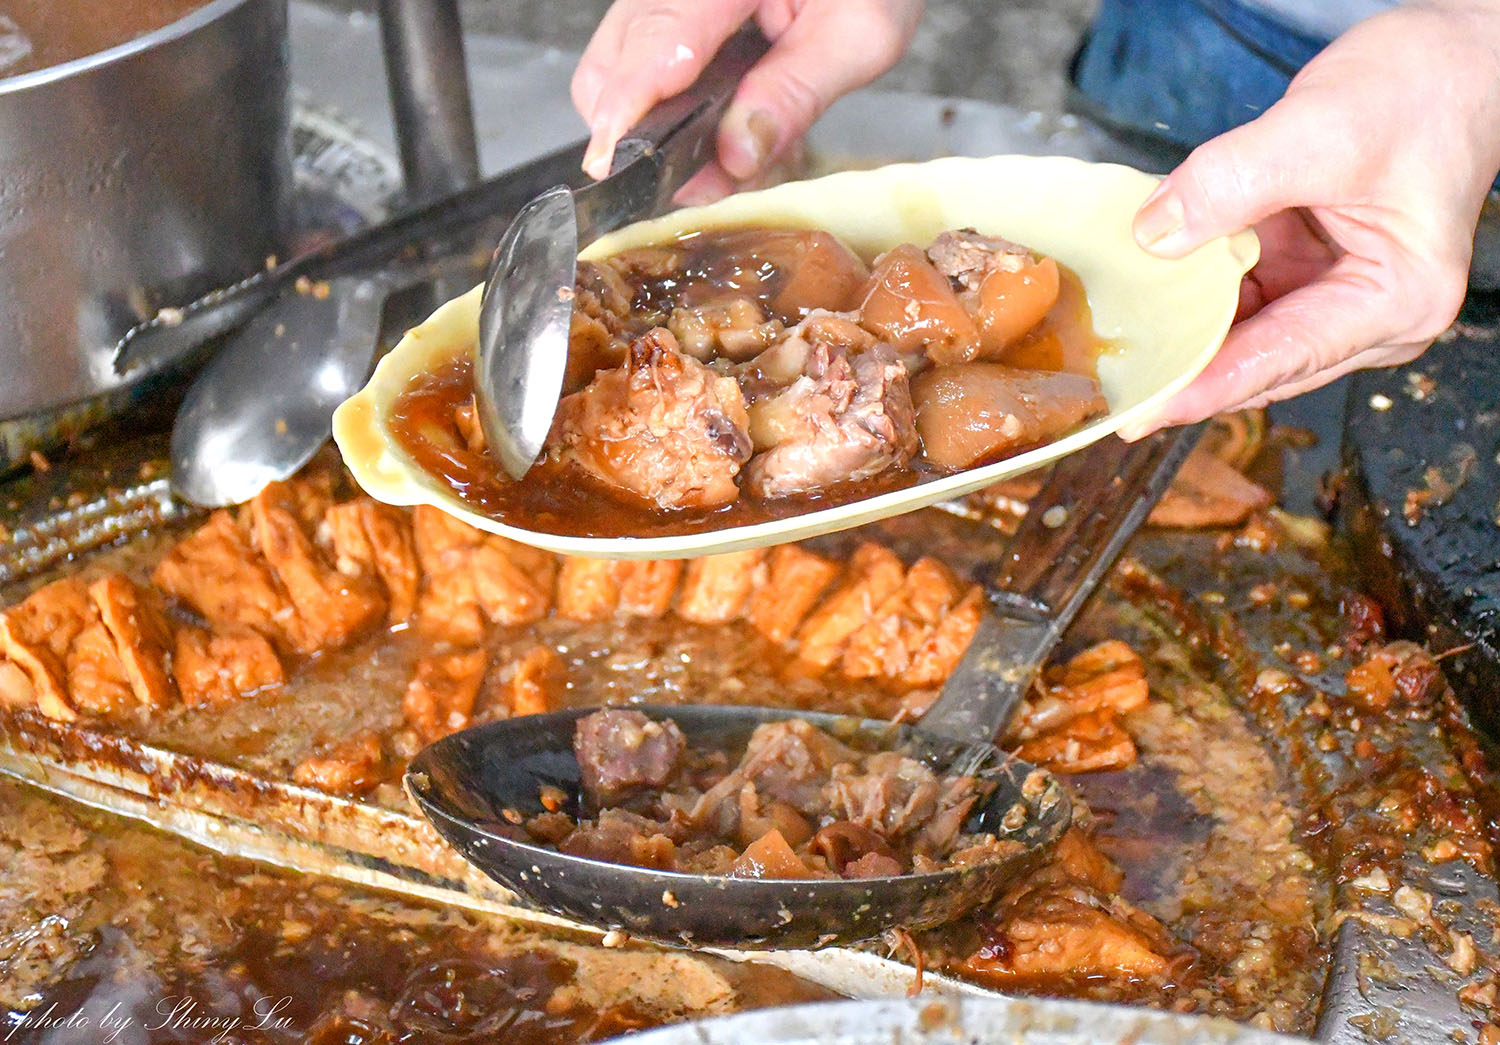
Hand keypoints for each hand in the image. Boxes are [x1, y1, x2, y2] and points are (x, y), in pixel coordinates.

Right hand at [572, 0, 923, 200]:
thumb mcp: (858, 34)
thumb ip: (796, 93)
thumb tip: (736, 154)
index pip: (657, 35)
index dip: (630, 108)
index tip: (618, 165)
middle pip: (613, 62)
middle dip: (635, 135)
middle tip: (687, 186)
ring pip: (615, 70)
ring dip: (653, 130)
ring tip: (714, 166)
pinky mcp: (672, 13)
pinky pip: (640, 65)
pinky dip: (666, 110)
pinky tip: (716, 135)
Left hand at [1118, 2, 1499, 438]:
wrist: (1456, 57)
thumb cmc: (1421, 91)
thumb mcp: (1318, 130)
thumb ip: (1230, 183)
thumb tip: (1153, 235)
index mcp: (1394, 302)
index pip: (1279, 360)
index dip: (1203, 389)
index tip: (1141, 415)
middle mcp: (1371, 319)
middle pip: (1258, 363)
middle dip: (1184, 369)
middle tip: (1107, 386)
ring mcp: (1338, 300)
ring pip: (1242, 336)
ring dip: (1183, 331)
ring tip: (1114, 341)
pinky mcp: (1310, 275)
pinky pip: (1240, 299)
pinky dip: (1195, 292)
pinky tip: (1147, 289)